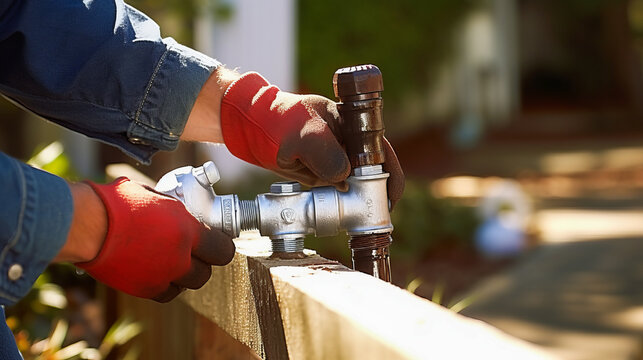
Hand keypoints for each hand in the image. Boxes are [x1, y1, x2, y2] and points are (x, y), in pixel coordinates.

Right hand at [76, 178, 234, 301]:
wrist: (86, 224)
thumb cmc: (117, 203)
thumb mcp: (155, 196)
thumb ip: (175, 210)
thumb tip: (184, 210)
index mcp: (189, 230)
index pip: (223, 250)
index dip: (221, 247)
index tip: (215, 244)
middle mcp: (181, 256)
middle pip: (206, 271)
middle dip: (202, 263)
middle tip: (192, 253)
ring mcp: (163, 275)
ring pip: (188, 284)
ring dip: (185, 275)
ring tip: (173, 263)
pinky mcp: (145, 288)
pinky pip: (167, 293)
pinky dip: (166, 285)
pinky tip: (158, 273)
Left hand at [219, 72, 404, 205]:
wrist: (247, 128)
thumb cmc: (275, 120)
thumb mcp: (302, 134)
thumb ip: (325, 154)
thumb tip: (345, 177)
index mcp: (349, 123)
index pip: (379, 148)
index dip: (390, 172)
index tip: (392, 196)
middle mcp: (344, 141)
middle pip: (368, 170)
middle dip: (368, 190)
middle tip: (369, 210)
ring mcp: (330, 156)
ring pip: (348, 183)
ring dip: (345, 197)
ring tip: (336, 204)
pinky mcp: (316, 171)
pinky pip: (329, 189)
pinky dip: (327, 199)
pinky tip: (320, 201)